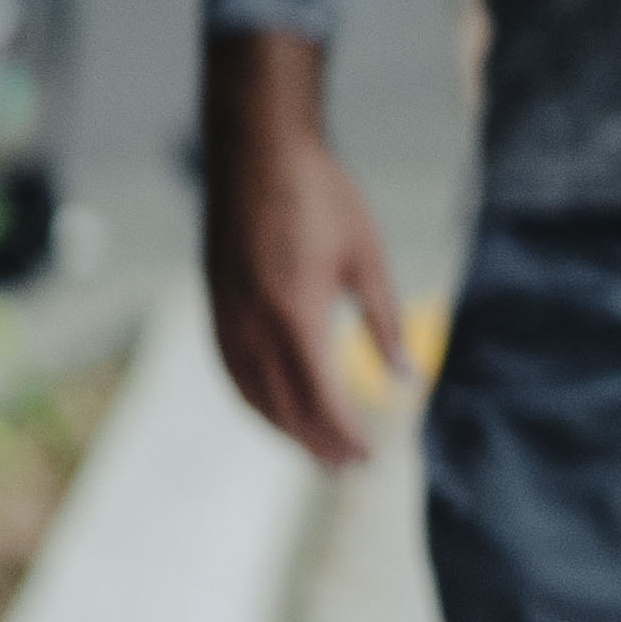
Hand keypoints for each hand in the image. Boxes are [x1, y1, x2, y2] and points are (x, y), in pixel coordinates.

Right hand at [201, 30, 408, 464]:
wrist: (256, 153)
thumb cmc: (321, 198)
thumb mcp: (367, 258)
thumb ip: (384, 322)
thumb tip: (406, 376)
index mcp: (296, 315)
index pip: (319, 398)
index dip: (343, 435)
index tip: (368, 458)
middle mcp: (253, 325)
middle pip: (281, 407)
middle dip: (314, 443)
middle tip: (347, 468)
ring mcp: (226, 318)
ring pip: (250, 395)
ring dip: (281, 428)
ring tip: (315, 449)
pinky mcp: (215, 306)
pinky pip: (231, 371)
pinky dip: (254, 401)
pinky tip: (274, 408)